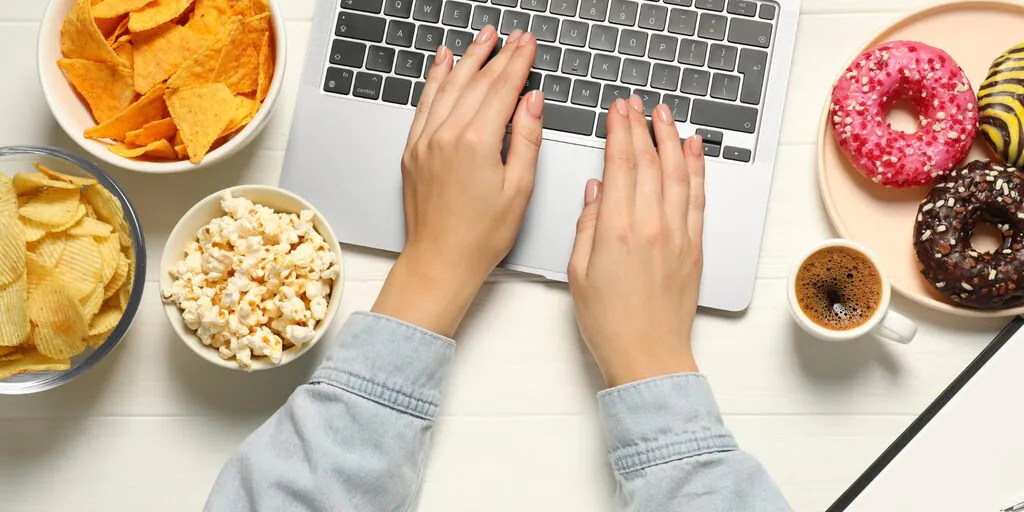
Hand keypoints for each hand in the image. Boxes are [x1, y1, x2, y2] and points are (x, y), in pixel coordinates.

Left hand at [372, 27, 542, 336]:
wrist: (439, 260)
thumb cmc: (480, 236)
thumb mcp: (519, 189)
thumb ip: (527, 139)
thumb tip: (532, 101)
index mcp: (476, 143)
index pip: (502, 89)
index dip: (518, 62)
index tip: (528, 44)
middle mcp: (446, 135)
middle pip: (476, 83)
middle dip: (498, 55)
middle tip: (514, 36)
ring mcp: (425, 141)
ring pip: (449, 86)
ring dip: (467, 58)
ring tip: (483, 37)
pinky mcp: (413, 150)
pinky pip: (425, 103)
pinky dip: (435, 79)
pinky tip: (443, 63)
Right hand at [569, 96, 706, 387]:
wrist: (648, 355)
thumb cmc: (610, 322)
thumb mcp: (579, 272)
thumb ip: (587, 226)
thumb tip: (596, 192)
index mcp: (617, 230)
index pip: (621, 166)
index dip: (619, 133)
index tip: (617, 111)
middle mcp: (652, 226)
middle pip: (649, 162)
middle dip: (641, 127)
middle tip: (636, 105)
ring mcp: (677, 234)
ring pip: (678, 173)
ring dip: (671, 139)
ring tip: (665, 116)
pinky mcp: (694, 246)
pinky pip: (698, 196)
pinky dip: (697, 168)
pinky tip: (693, 150)